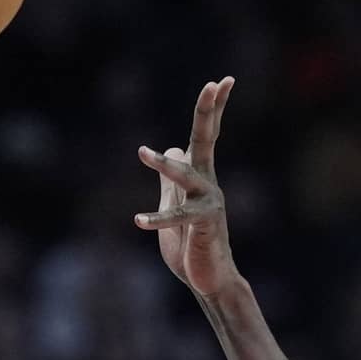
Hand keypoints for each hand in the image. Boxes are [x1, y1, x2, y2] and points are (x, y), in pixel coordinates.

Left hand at [134, 77, 243, 298]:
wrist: (209, 279)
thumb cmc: (192, 243)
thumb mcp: (174, 204)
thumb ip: (171, 180)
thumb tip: (172, 148)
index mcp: (200, 175)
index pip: (207, 135)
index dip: (212, 108)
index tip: (222, 81)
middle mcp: (208, 183)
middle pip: (207, 140)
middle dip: (208, 112)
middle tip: (213, 83)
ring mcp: (208, 203)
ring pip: (186, 176)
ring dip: (164, 165)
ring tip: (143, 153)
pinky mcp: (204, 225)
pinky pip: (178, 218)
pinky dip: (156, 219)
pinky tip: (138, 220)